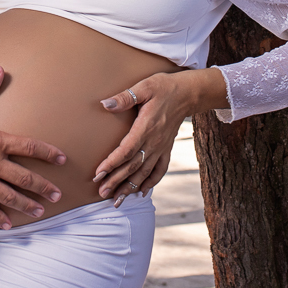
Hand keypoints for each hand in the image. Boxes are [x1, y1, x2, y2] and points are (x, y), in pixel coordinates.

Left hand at [93, 68, 225, 205]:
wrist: (188, 93)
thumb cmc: (164, 87)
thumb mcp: (144, 87)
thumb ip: (125, 97)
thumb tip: (105, 104)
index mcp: (146, 127)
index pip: (127, 150)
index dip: (112, 164)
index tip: (98, 174)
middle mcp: (154, 141)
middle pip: (133, 166)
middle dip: (116, 181)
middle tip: (101, 193)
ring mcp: (161, 147)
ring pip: (145, 172)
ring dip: (130, 187)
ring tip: (117, 200)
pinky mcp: (166, 148)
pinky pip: (160, 170)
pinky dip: (151, 182)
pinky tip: (142, 192)